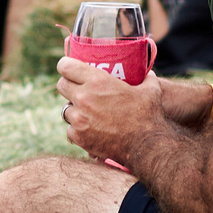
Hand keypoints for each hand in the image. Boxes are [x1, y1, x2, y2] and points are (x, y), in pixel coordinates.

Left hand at [57, 54, 163, 168]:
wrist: (146, 146)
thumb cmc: (148, 115)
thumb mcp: (151, 90)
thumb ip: (147, 78)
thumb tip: (149, 73)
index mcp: (97, 81)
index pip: (65, 66)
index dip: (66, 66)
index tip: (69, 69)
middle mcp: (84, 97)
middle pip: (61, 86)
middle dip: (68, 87)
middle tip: (78, 91)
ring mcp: (79, 118)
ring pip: (65, 109)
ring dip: (74, 110)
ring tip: (87, 114)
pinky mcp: (78, 136)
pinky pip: (70, 129)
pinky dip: (77, 130)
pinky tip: (90, 130)